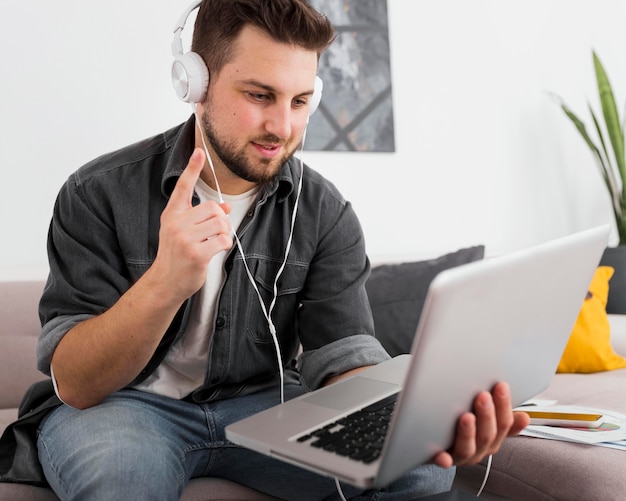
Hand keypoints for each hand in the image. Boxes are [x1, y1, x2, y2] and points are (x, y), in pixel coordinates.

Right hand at [152, 148, 232, 300]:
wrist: (165, 282)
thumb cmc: (176, 256)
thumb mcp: (184, 232)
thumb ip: (202, 217)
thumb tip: (225, 208)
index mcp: (173, 214)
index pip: (183, 187)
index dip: (192, 168)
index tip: (200, 152)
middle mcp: (177, 223)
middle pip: (214, 208)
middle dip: (220, 220)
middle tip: (213, 233)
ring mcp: (185, 238)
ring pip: (221, 223)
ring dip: (224, 233)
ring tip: (213, 242)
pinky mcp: (196, 253)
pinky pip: (223, 240)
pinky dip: (225, 245)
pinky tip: (214, 251)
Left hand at [432, 382, 529, 467]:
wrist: (442, 448)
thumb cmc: (468, 431)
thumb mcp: (489, 424)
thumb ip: (504, 419)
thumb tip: (525, 418)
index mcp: (493, 439)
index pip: (504, 424)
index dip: (504, 406)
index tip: (501, 386)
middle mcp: (480, 450)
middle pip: (487, 435)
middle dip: (487, 415)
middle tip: (483, 396)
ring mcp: (461, 456)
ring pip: (468, 448)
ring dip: (468, 433)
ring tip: (467, 416)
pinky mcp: (442, 459)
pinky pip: (443, 461)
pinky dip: (444, 459)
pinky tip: (443, 457)